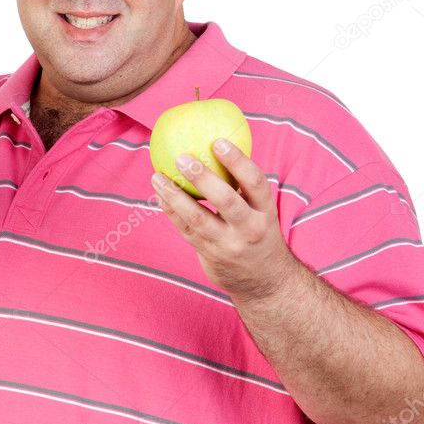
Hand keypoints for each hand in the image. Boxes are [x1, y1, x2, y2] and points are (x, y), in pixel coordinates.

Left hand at [150, 139, 295, 300]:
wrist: (263, 281)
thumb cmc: (258, 233)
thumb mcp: (262, 211)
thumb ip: (245, 187)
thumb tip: (218, 145)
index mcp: (266, 212)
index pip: (255, 182)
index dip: (238, 161)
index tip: (218, 141)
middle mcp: (249, 229)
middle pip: (226, 200)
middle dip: (202, 178)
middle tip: (181, 158)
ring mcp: (228, 244)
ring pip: (197, 218)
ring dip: (174, 196)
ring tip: (157, 176)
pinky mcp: (209, 255)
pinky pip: (185, 230)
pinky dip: (170, 211)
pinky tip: (159, 194)